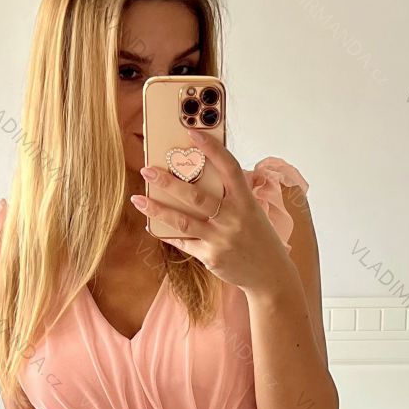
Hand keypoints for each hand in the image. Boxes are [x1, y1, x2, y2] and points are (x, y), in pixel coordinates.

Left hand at [129, 131, 291, 295]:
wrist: (270, 275)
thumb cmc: (259, 238)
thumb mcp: (253, 211)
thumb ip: (233, 195)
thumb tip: (204, 176)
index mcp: (246, 201)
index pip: (229, 168)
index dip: (212, 148)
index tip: (192, 132)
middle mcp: (233, 218)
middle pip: (196, 196)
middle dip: (168, 182)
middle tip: (147, 170)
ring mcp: (221, 239)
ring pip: (183, 221)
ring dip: (158, 209)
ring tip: (138, 200)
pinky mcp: (211, 257)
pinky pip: (184, 243)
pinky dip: (168, 234)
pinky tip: (152, 226)